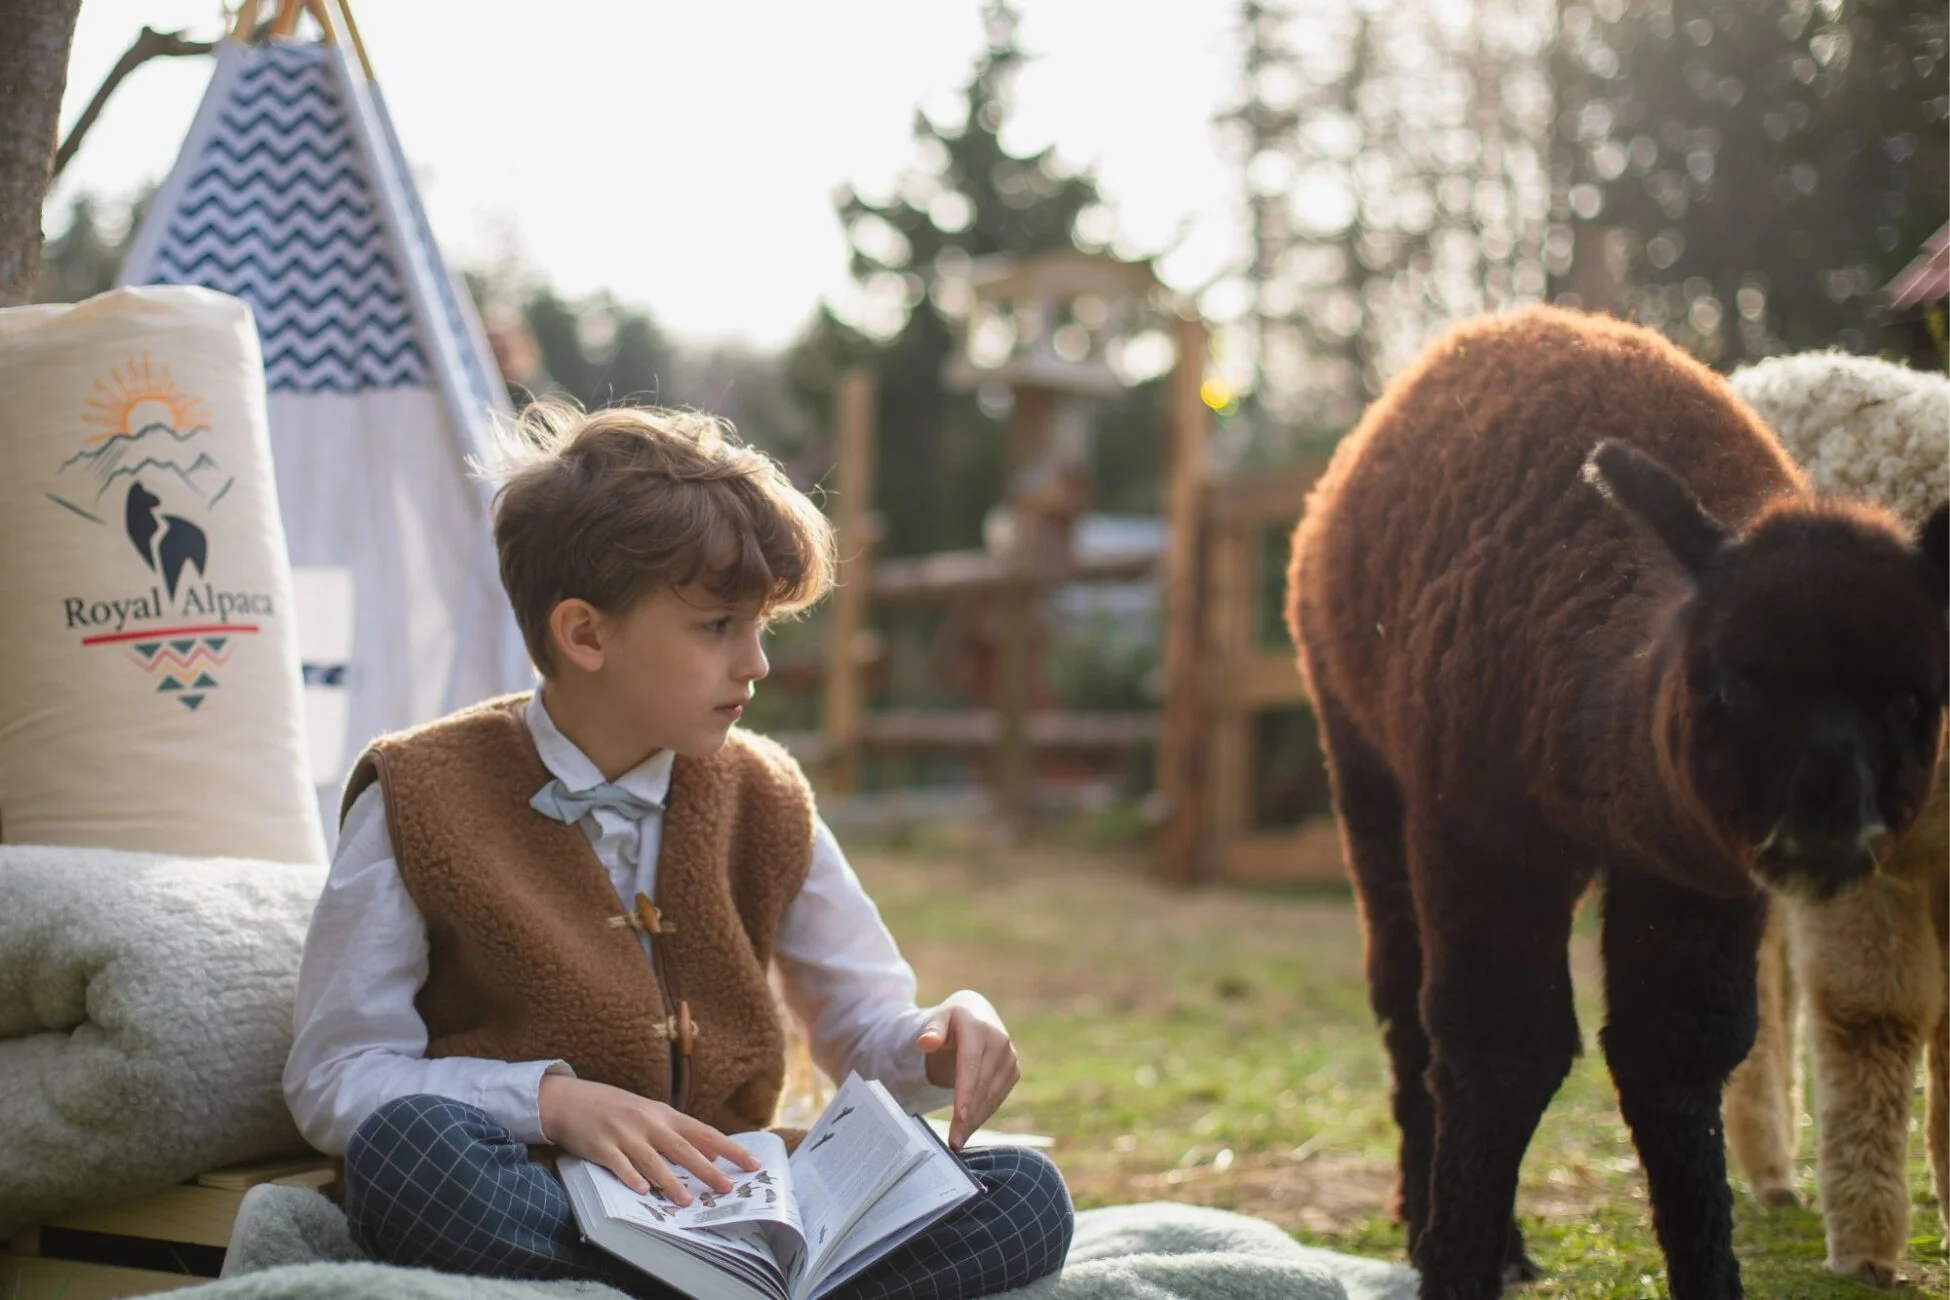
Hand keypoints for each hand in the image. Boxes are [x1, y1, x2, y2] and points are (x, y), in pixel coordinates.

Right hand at [539, 1074, 757, 1202]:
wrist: (570, 1099)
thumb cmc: (616, 1109)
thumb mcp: (651, 1115)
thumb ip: (680, 1134)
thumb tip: (713, 1154)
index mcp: (665, 1115)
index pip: (704, 1133)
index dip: (729, 1149)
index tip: (752, 1164)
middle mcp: (648, 1123)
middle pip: (683, 1148)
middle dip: (707, 1169)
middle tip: (727, 1188)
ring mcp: (625, 1134)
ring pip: (653, 1160)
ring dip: (670, 1181)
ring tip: (687, 1200)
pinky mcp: (602, 1146)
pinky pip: (619, 1164)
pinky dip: (631, 1177)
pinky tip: (642, 1191)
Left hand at [915, 990, 1019, 1149]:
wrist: (977, 1014)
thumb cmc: (952, 1021)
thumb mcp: (938, 1019)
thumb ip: (931, 1031)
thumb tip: (925, 1042)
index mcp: (979, 1028)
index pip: (971, 1066)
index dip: (966, 1093)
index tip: (959, 1117)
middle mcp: (999, 1042)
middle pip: (982, 1085)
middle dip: (968, 1115)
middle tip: (954, 1140)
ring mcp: (1009, 1057)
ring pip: (992, 1095)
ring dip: (977, 1119)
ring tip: (959, 1139)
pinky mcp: (1013, 1070)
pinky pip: (998, 1097)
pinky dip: (984, 1113)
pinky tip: (970, 1126)